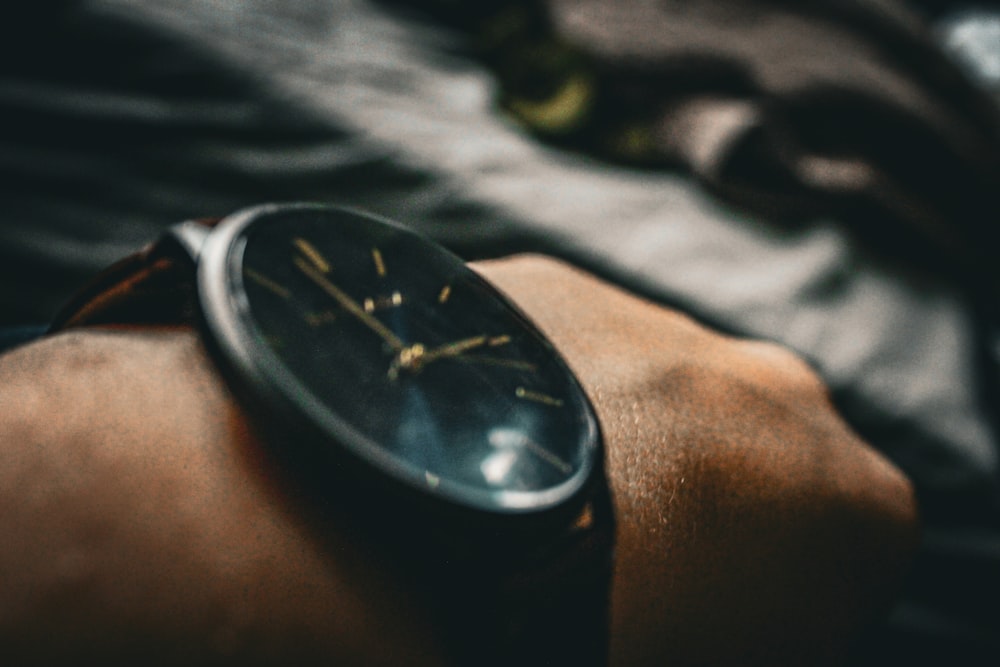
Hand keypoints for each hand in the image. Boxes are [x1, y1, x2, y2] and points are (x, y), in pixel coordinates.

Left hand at [0, 255, 917, 665]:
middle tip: (607, 567)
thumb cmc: (590, 628)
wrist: (418, 517)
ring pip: (651, 391)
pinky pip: (562, 352)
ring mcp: (663, 322)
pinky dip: (537, 394)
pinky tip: (468, 448)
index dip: (760, 604)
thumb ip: (724, 614)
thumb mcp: (702, 651)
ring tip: (517, 506)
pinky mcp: (554, 280)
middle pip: (747, 459)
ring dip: (609, 438)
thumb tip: (677, 586)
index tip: (689, 621)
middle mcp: (778, 389)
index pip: (835, 560)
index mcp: (853, 499)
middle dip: (696, 504)